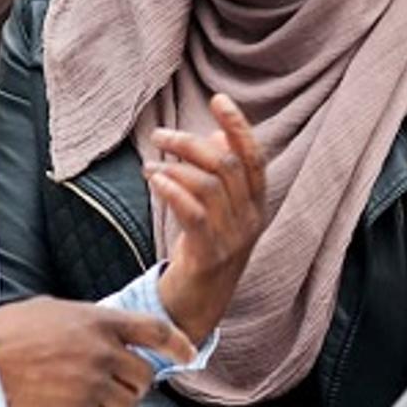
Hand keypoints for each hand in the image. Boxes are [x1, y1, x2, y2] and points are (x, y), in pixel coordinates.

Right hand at [0, 298, 193, 406]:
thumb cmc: (3, 336)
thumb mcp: (50, 311)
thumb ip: (86, 322)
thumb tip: (105, 333)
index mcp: (99, 321)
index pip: (156, 331)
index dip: (178, 345)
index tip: (188, 356)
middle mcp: (103, 352)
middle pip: (143, 379)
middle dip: (129, 388)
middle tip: (105, 390)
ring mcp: (93, 385)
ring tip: (82, 405)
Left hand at [149, 93, 266, 342]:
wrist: (198, 308)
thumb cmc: (205, 251)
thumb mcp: (219, 212)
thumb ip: (221, 176)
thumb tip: (215, 135)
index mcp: (256, 205)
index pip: (254, 157)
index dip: (239, 126)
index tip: (219, 99)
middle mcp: (250, 219)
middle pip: (227, 165)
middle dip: (191, 143)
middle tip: (159, 135)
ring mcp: (232, 239)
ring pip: (210, 185)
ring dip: (175, 166)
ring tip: (150, 165)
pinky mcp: (209, 256)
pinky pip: (194, 214)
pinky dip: (173, 190)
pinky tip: (155, 179)